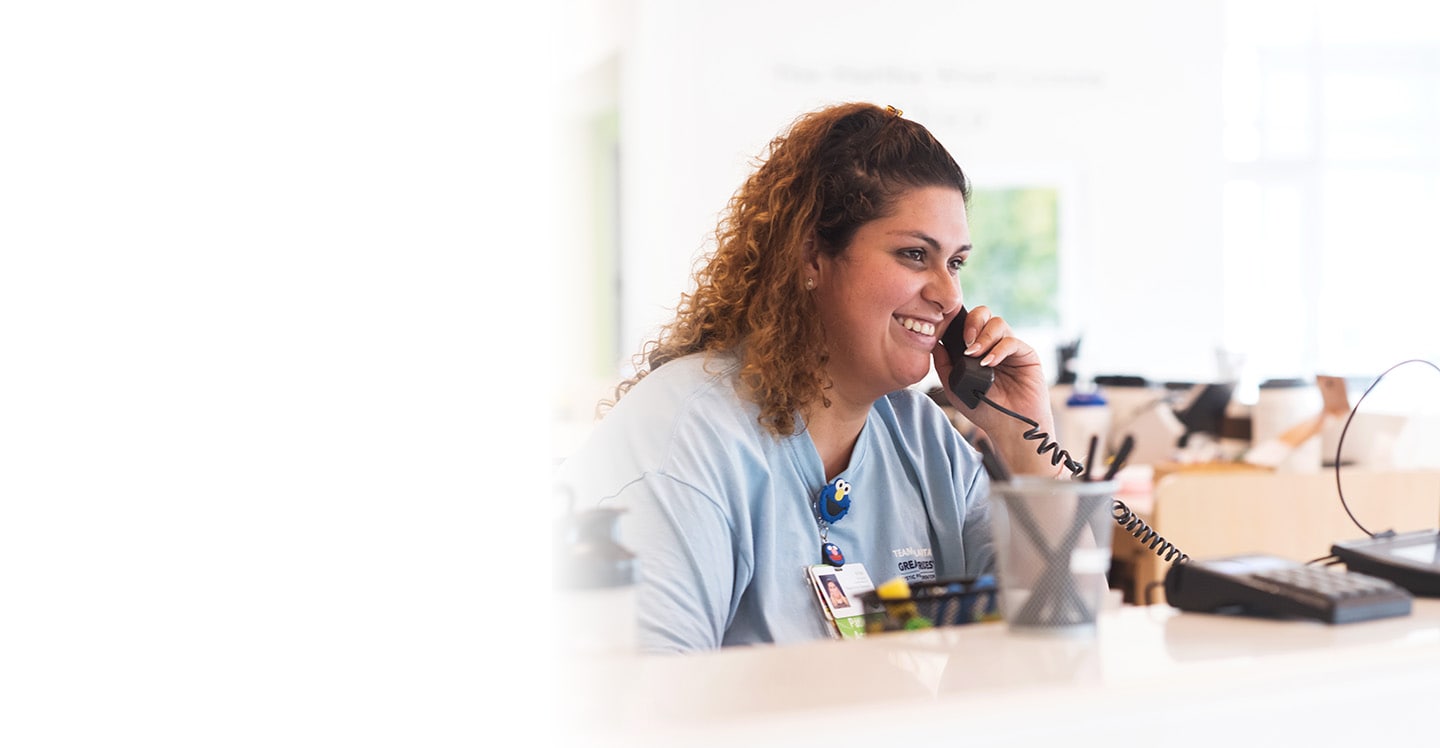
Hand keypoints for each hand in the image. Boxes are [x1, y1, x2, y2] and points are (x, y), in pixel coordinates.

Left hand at [932, 306, 1057, 475]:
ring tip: (975, 356)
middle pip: (984, 314)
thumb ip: (943, 365)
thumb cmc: (983, 409)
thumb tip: (933, 342)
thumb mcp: (954, 387)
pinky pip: (1012, 341)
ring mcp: (1009, 348)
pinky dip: (998, 350)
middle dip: (972, 322)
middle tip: (966, 341)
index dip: (958, 322)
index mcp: (976, 348)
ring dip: (984, 337)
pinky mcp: (1026, 355)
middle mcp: (993, 344)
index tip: (949, 334)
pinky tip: (989, 363)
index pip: (968, 322)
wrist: (1008, 427)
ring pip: (998, 323)